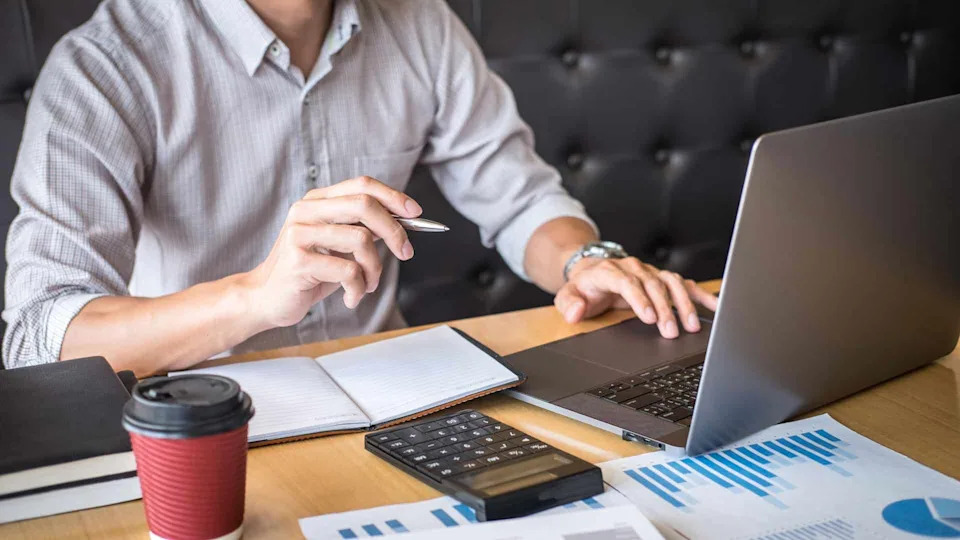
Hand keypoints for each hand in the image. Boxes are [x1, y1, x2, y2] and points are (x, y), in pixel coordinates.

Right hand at [241, 176, 421, 328]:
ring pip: (361, 240)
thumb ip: (364, 229)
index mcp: (317, 200)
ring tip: (367, 285)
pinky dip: (358, 289)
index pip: (362, 185)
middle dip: (394, 231)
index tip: (415, 214)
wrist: (267, 299)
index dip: (393, 197)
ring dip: (374, 270)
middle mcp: (306, 210)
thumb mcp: (339, 246)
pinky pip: (348, 271)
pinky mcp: (298, 260)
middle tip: (406, 253)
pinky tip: (351, 298)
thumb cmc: (309, 273)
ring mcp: (300, 233)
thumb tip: (404, 220)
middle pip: (365, 205)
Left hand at [554, 257, 717, 338]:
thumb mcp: (568, 295)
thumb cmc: (584, 286)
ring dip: (683, 304)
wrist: (593, 271)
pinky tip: (714, 306)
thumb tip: (576, 312)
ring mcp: (650, 272)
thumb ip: (570, 304)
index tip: (649, 318)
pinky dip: (700, 294)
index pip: (627, 283)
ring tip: (692, 325)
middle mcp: (633, 268)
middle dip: (664, 308)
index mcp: (610, 271)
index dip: (640, 299)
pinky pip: (683, 284)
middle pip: (653, 285)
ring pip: (671, 283)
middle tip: (671, 331)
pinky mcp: (661, 279)